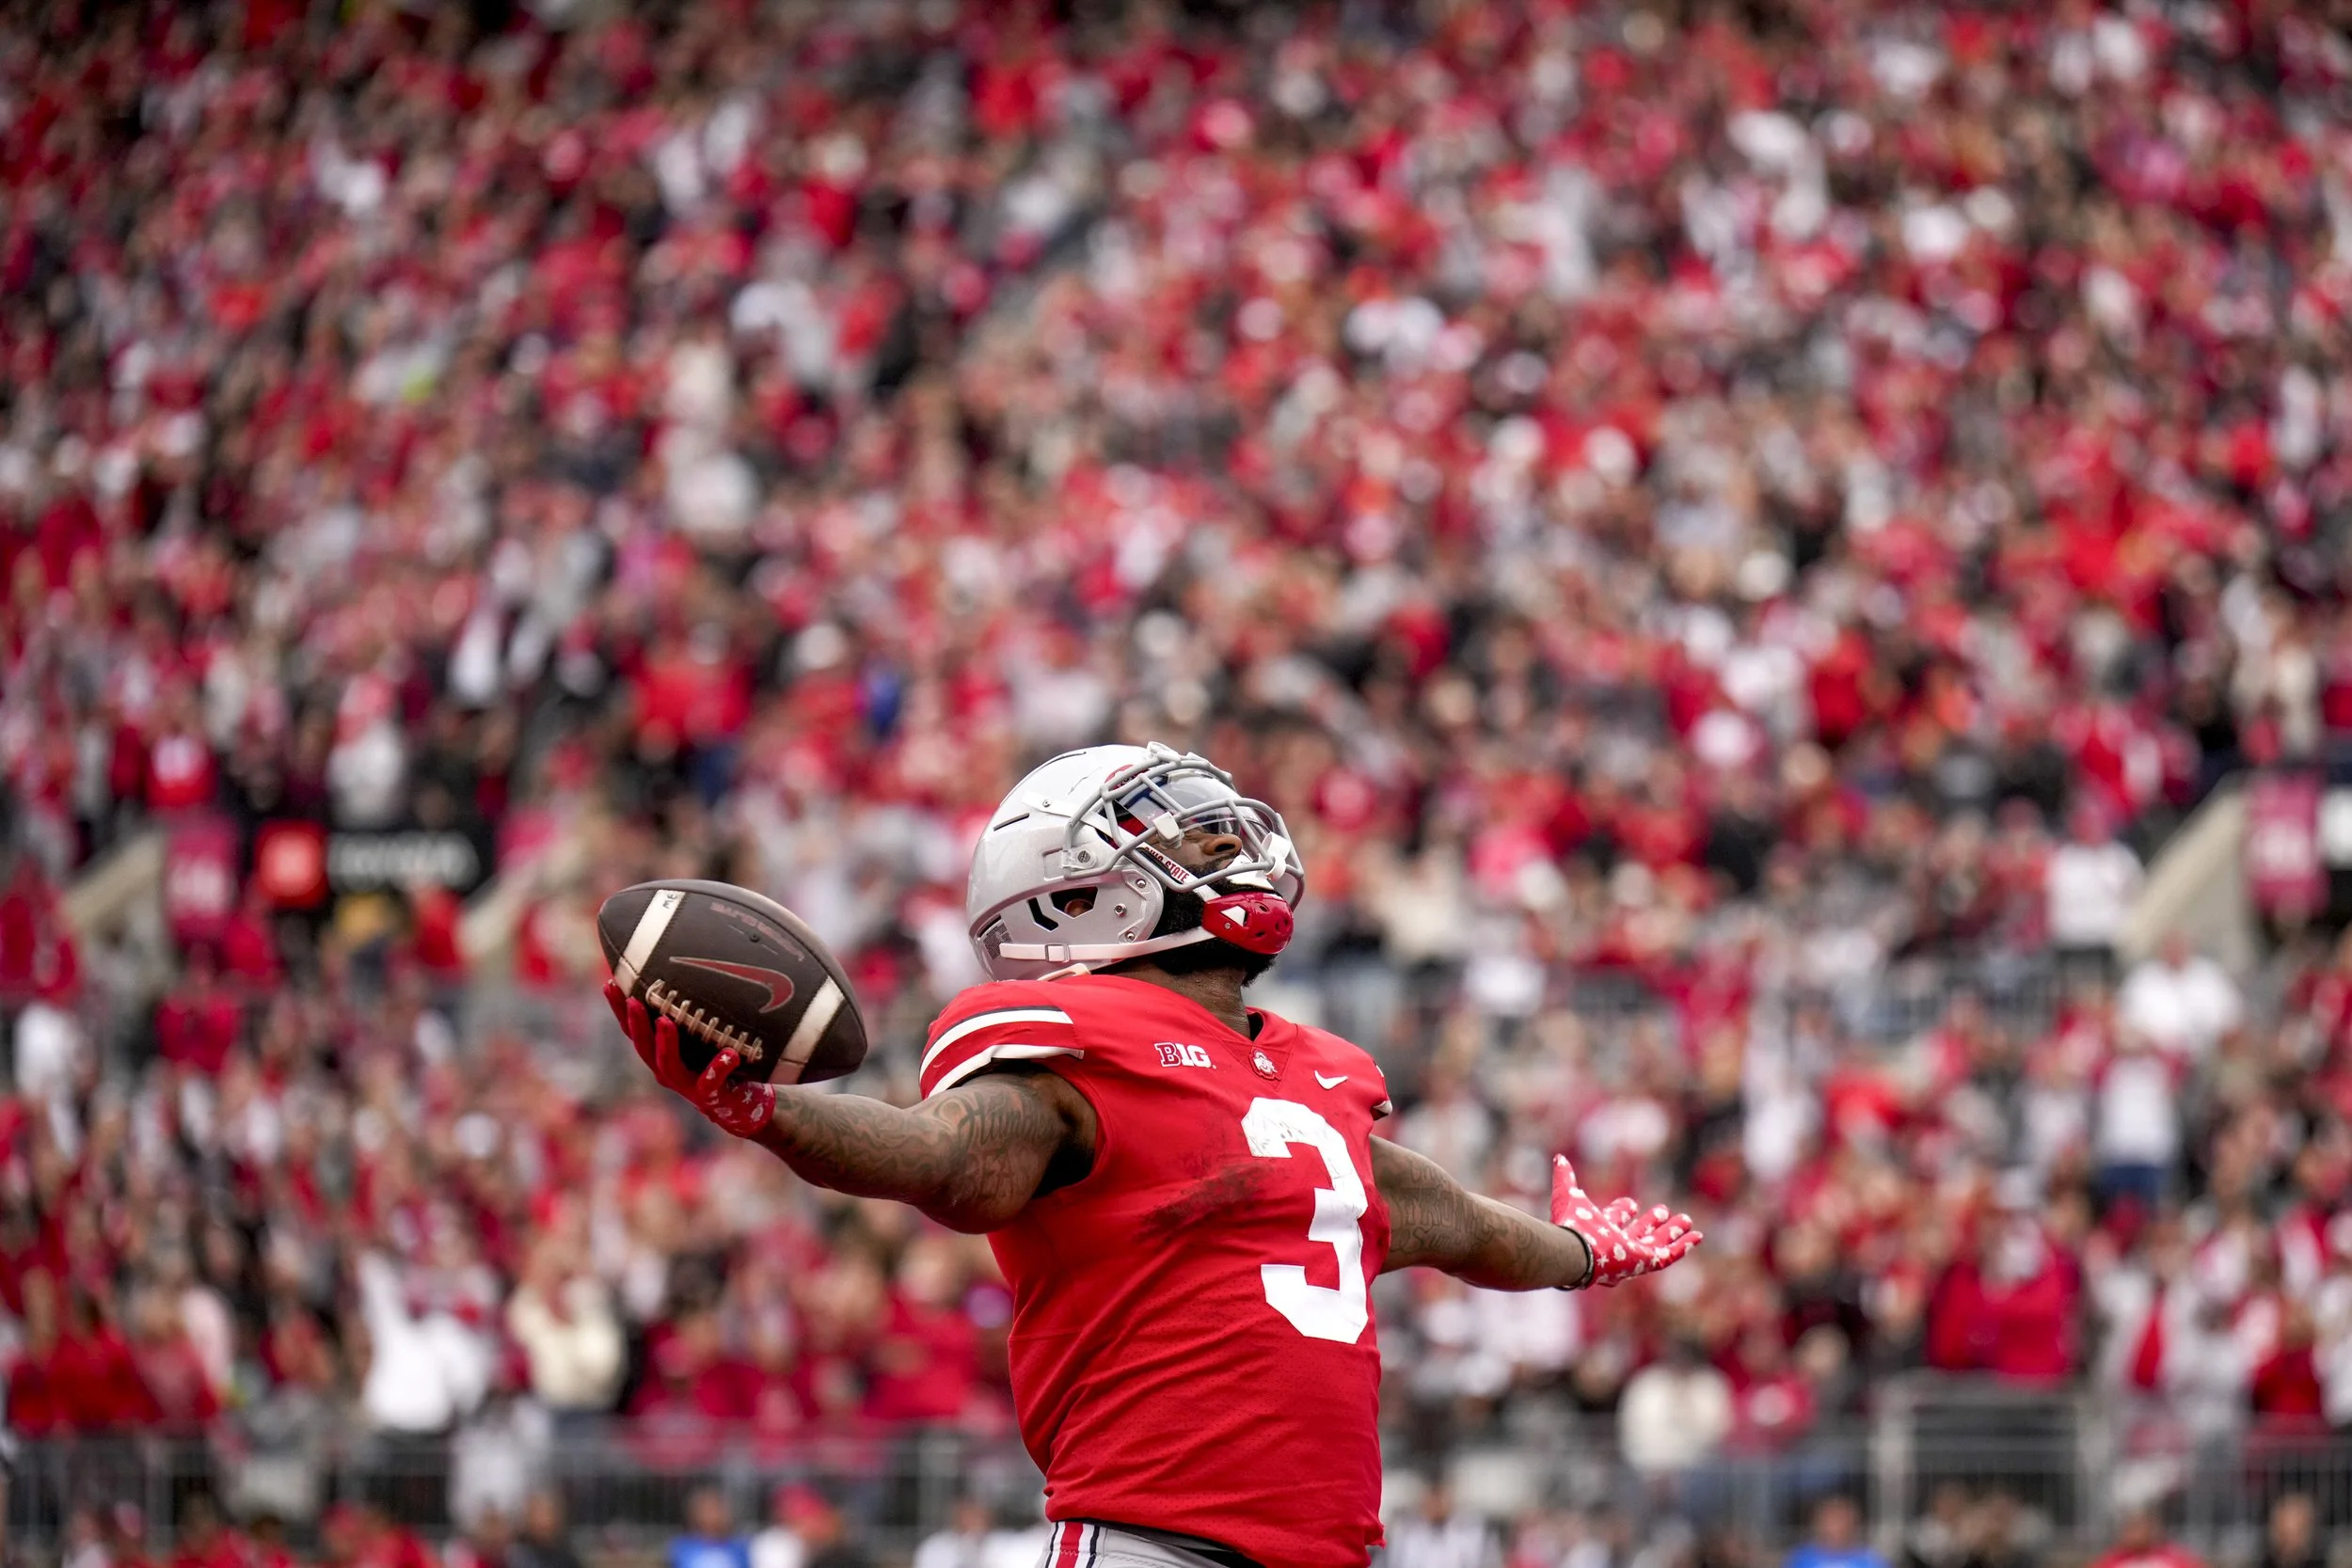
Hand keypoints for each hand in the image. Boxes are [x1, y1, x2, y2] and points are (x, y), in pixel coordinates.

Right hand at [604, 982, 775, 1138]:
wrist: (736, 1102)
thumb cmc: (714, 1061)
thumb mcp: (699, 1035)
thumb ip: (690, 1012)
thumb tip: (691, 966)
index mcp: (659, 1053)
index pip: (632, 1030)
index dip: (619, 1010)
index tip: (610, 983)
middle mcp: (666, 1069)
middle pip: (643, 1046)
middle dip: (636, 1023)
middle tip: (632, 1000)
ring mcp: (686, 1084)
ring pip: (668, 1065)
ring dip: (665, 1042)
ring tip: (665, 1021)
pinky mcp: (709, 1095)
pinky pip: (711, 1082)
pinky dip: (719, 1067)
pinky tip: (730, 1055)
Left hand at [1550, 1156, 1701, 1287]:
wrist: (1575, 1250)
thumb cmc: (1571, 1225)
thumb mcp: (1567, 1195)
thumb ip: (1565, 1177)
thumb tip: (1559, 1158)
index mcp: (1599, 1231)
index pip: (1614, 1221)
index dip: (1622, 1212)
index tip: (1630, 1204)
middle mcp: (1617, 1245)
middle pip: (1637, 1235)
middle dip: (1651, 1224)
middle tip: (1663, 1211)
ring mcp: (1632, 1256)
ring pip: (1656, 1245)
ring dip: (1672, 1234)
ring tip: (1687, 1221)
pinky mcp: (1645, 1263)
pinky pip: (1667, 1257)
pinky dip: (1682, 1247)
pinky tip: (1696, 1236)